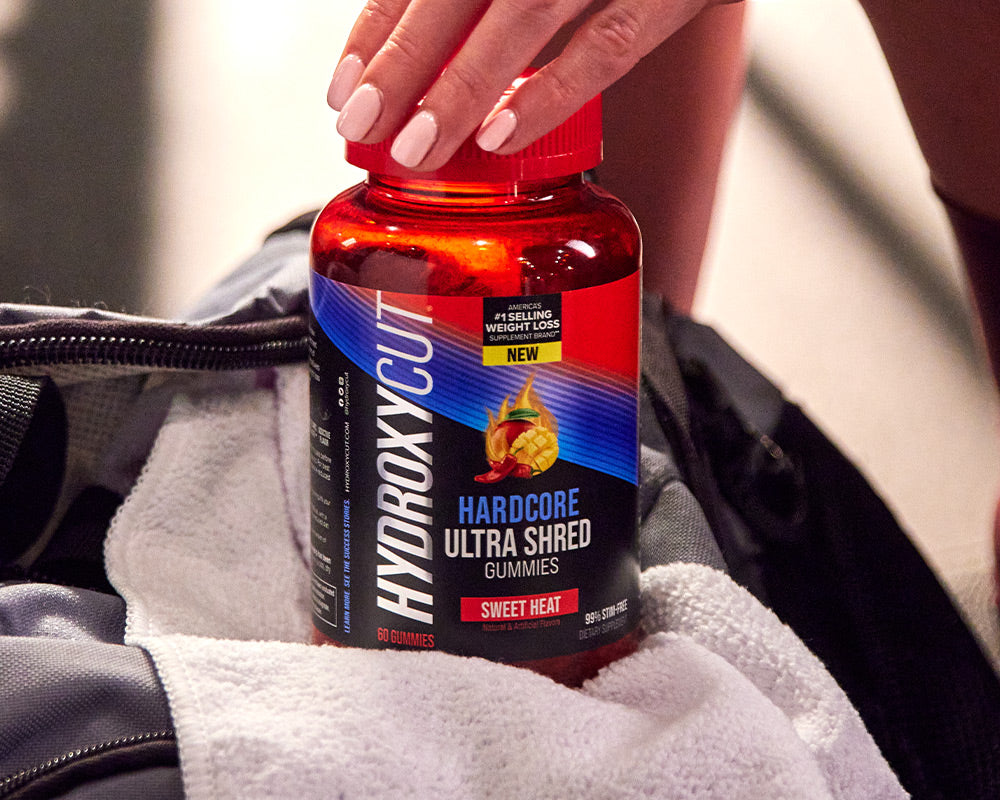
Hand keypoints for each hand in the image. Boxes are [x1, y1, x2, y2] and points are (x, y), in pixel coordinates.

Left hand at [329, 0, 731, 170]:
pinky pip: (605, 45)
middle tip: (359, 124)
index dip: (377, 29)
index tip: (344, 87)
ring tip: (415, 147)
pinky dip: (552, 92)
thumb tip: (433, 58)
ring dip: (459, 87)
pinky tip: (502, 134)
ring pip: (520, 19)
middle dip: (401, 61)